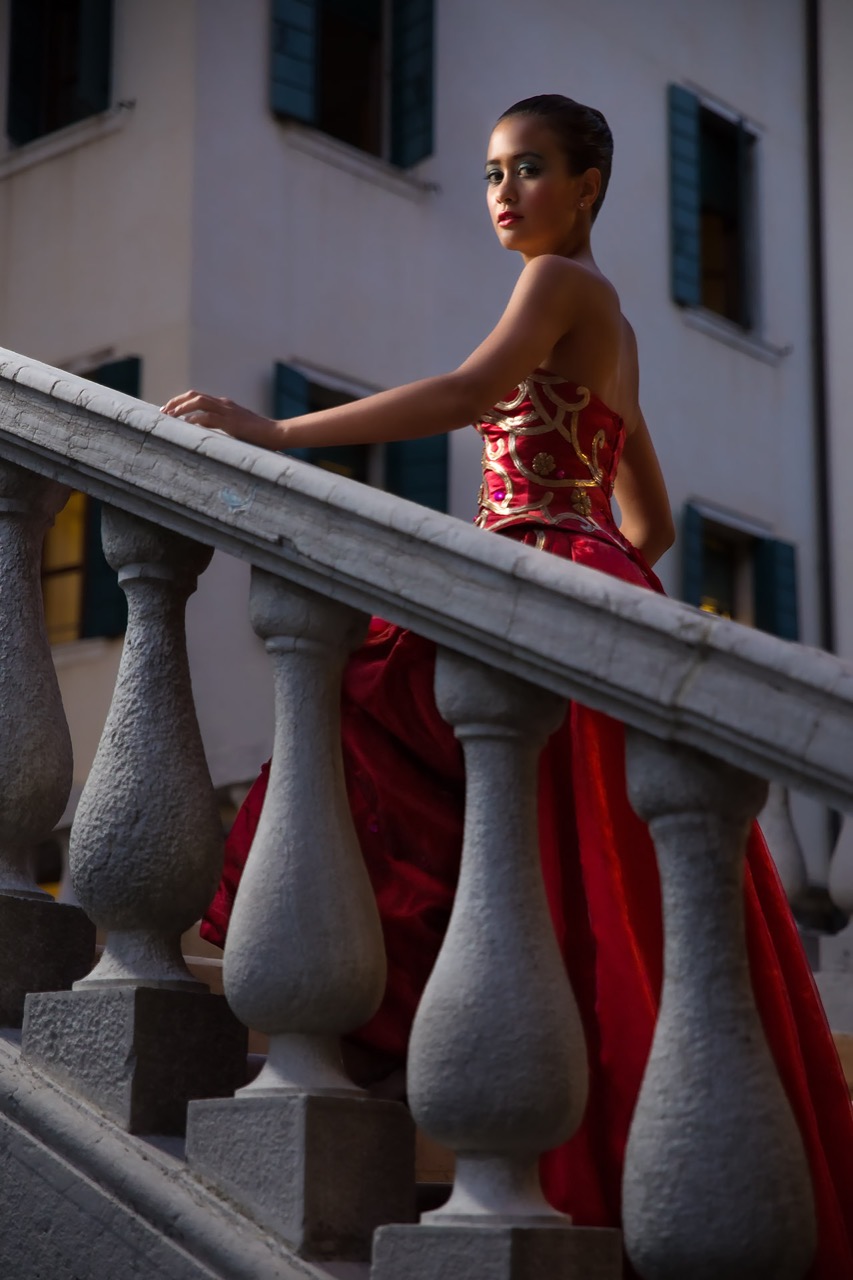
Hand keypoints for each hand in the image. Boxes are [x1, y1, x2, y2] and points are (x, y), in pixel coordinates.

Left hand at [159, 390, 282, 448]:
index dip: (182, 402)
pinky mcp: (231, 422)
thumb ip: (223, 426)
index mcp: (225, 404)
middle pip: (194, 395)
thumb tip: (206, 433)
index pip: (198, 397)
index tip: (169, 410)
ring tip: (170, 416)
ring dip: (182, 408)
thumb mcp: (238, 428)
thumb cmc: (259, 435)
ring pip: (199, 402)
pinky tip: (186, 425)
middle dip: (176, 401)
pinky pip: (208, 417)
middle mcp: (224, 404)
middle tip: (163, 412)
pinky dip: (194, 419)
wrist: (276, 434)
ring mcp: (228, 411)